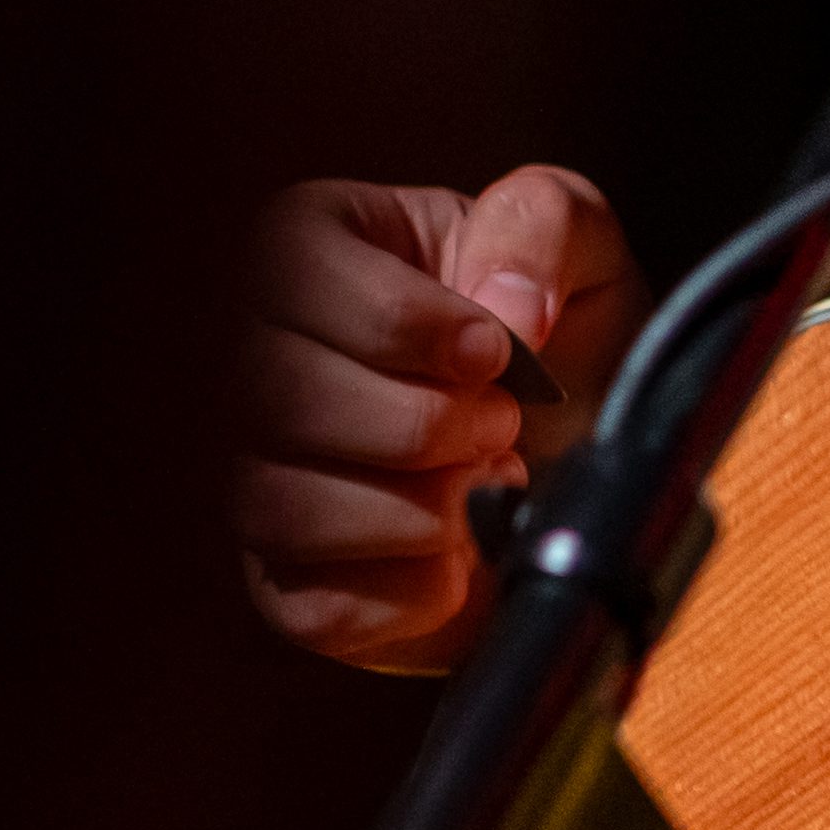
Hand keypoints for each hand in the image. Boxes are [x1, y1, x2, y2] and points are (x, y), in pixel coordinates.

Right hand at [228, 169, 642, 672]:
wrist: (583, 459)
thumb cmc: (561, 336)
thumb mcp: (579, 244)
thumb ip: (542, 224)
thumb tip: (504, 309)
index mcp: (303, 248)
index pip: (292, 277)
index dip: (412, 328)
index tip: (498, 354)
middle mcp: (246, 361)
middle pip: (282, 399)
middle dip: (426, 424)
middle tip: (505, 425)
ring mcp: (252, 479)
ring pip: (286, 507)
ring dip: (424, 509)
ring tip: (489, 482)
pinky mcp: (285, 587)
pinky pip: (320, 606)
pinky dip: (419, 589)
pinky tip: (466, 555)